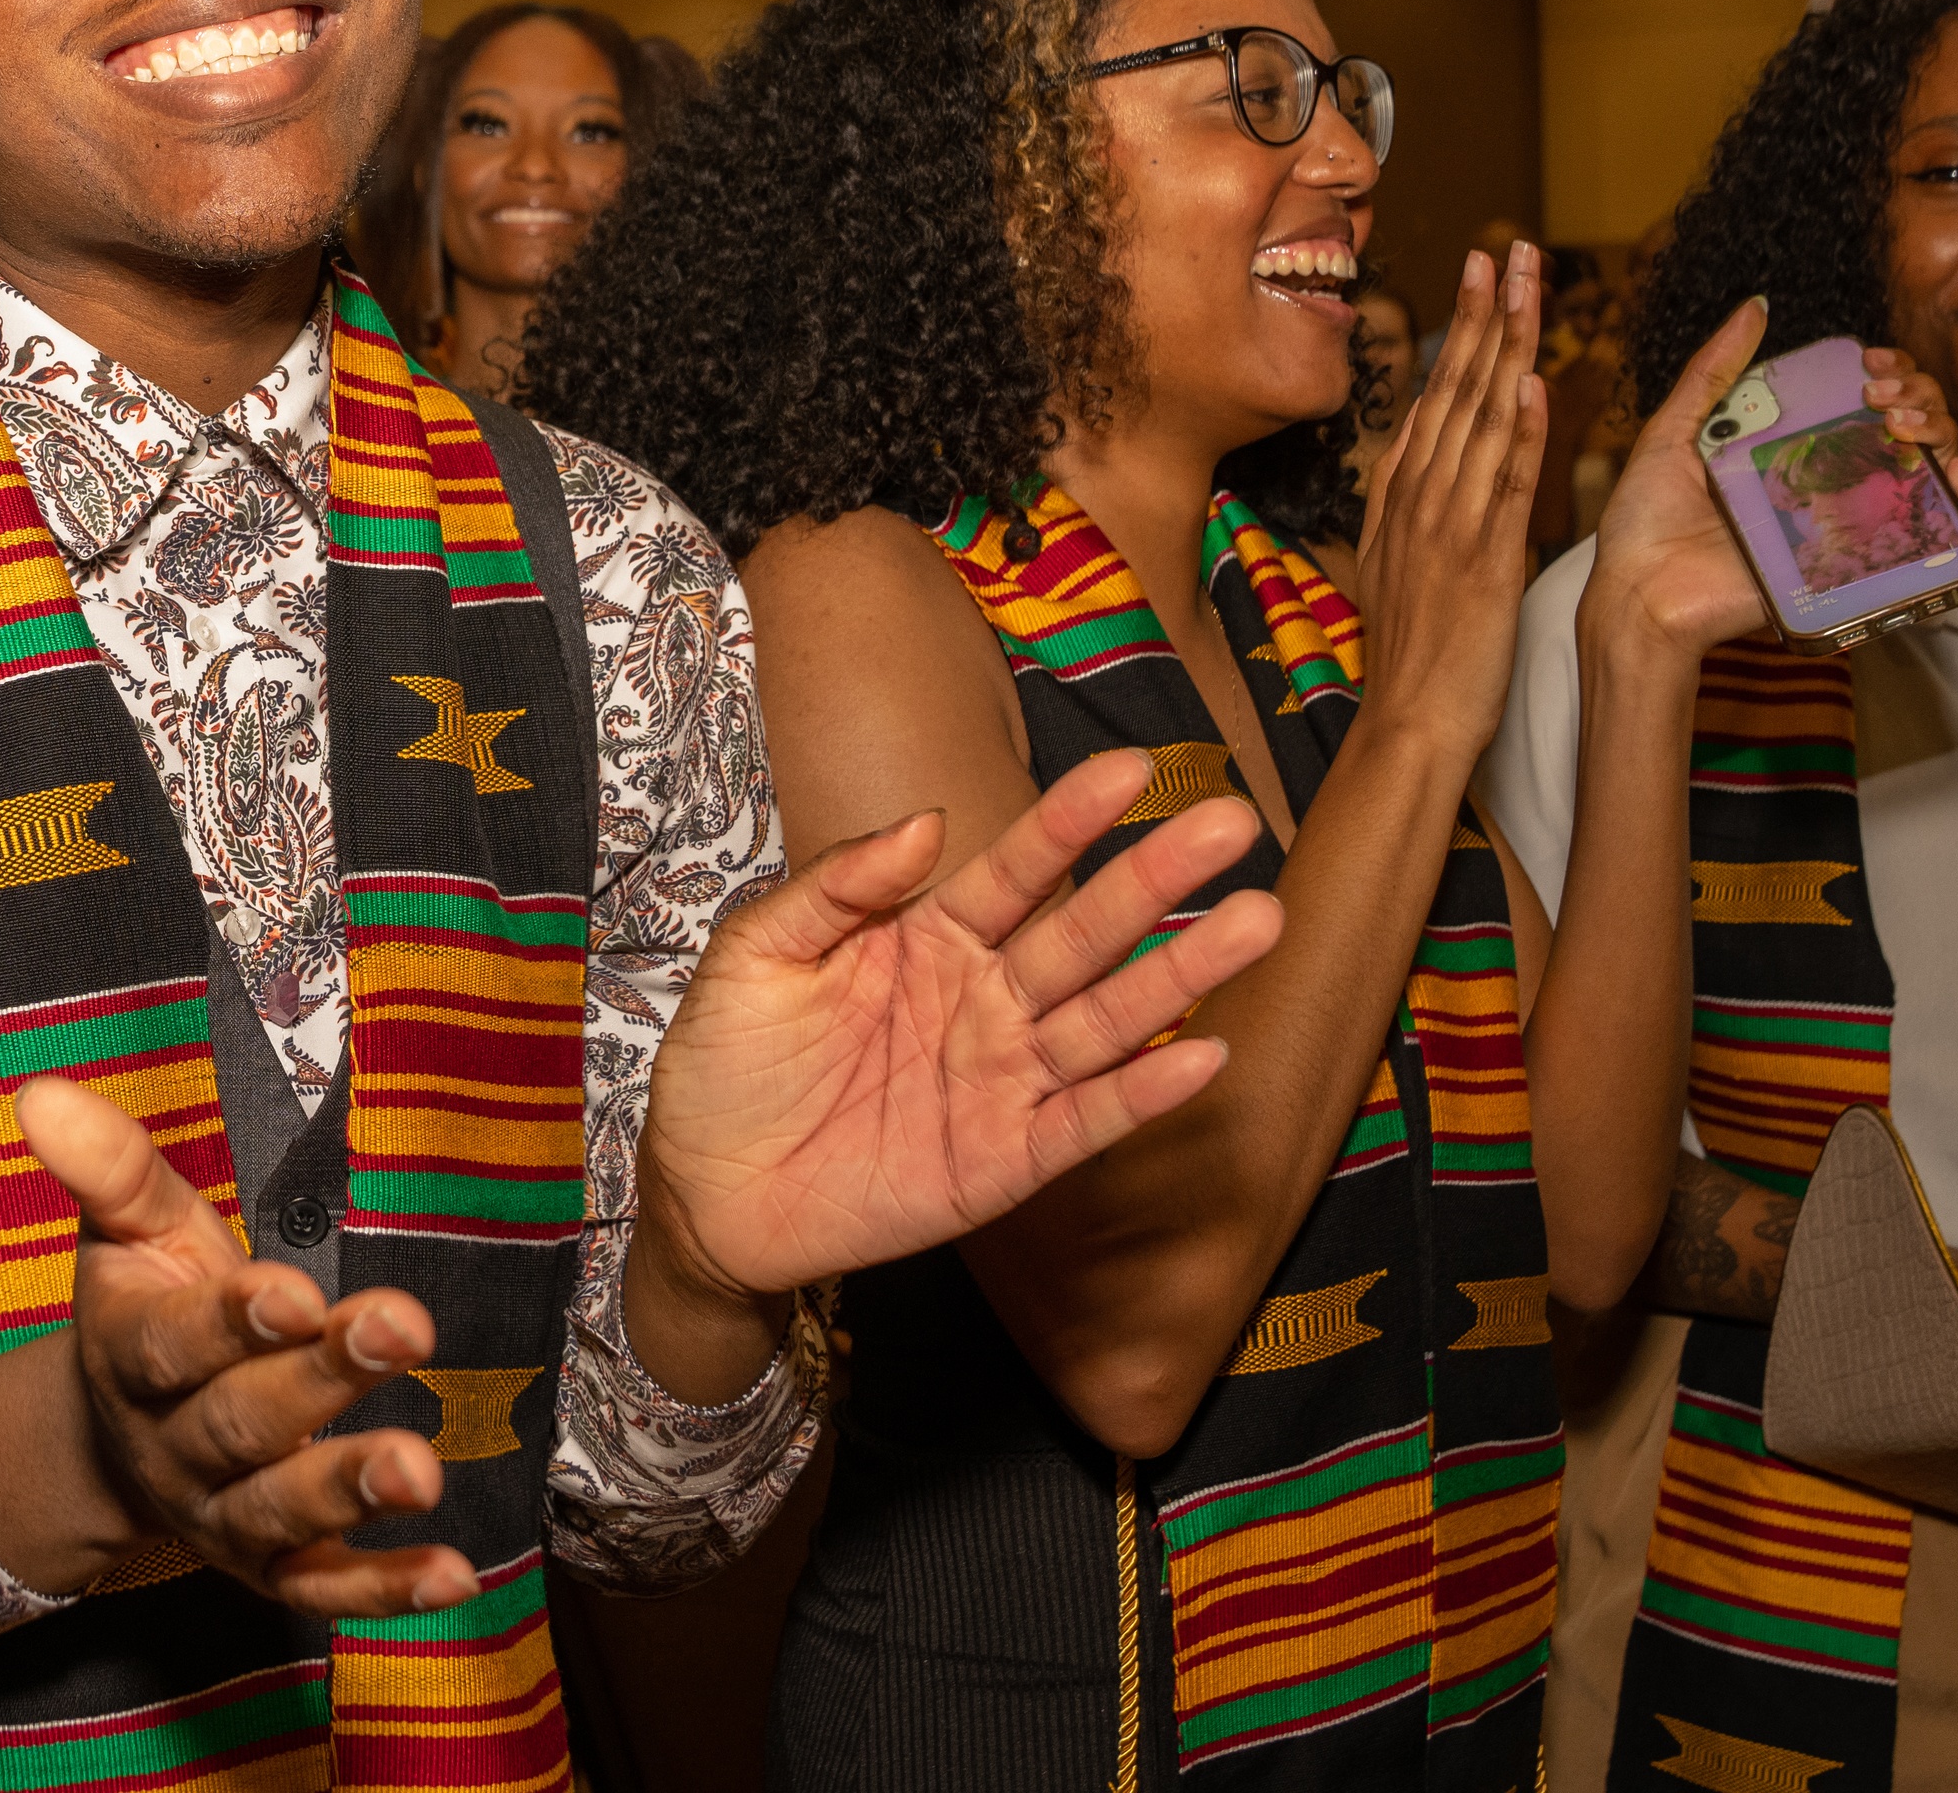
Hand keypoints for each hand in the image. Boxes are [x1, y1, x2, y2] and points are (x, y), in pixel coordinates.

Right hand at [0, 1078, 470, 1615]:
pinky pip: (324, 1590)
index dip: (233, 1321)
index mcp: (133, 1357)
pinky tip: (453, 1575)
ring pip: (280, 1513)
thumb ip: (107, 1166)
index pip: (176, 1343)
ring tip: (420, 1471)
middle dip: (319, 1381)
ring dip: (349, 1492)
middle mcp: (173, 1447)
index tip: (297, 1291)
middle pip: (241, 1423)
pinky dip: (385, 1589)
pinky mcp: (272, 1571)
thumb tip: (41, 1093)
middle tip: (401, 1332)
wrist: (115, 1441)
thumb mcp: (131, 1230)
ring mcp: (221, 1517)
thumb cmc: (146, 1308)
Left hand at [625, 749, 1282, 1371]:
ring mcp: (1000, 1081)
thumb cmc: (727, 1061)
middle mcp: (982, 1001)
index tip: (1130, 769)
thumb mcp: (757, 952)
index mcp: (929, 936)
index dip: (1070, 822)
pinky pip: (1084, 1122)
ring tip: (1257, 919)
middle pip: (1083, 933)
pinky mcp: (1003, 1162)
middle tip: (1232, 820)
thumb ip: (838, 887)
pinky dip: (1144, 1095)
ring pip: (1106, 1019)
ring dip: (1181, 974)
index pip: (1014, 869)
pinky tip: (1204, 1055)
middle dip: (1156, 879)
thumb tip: (925, 823)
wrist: (700, 1188)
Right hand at [1352, 243, 1548, 760]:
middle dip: (1485, 314)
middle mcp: (1420, 497)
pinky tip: (1534, 386)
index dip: (1464, 331)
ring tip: (1527, 288)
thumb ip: (1422, 508)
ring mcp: (1448, 524)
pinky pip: (1505, 485)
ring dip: (1507, 349)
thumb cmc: (1418, 656)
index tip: (1482, 275)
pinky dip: (1522, 434)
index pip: (1437, 395)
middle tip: (1505, 249)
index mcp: (1401, 495)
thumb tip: (1438, 462)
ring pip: (1482, 419)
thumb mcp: (1408, 567)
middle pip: (1457, 388)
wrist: (1408, 722)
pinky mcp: (1483, 558)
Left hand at [1588, 304, 1957, 656]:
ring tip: (1905, 425)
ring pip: (1925, 472)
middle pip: (1904, 429)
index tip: (1872, 361)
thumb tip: (1755, 306)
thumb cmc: (1645, 521)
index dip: (1884, 374)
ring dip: (1940, 436)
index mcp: (1788, 448)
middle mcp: (1824, 482)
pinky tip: (1952, 475)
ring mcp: (1845, 522)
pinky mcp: (1855, 566)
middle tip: (1883, 393)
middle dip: (1916, 396)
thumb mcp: (1672, 432)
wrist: (1641, 596)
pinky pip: (1927, 536)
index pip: (1861, 402)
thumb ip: (1712, 372)